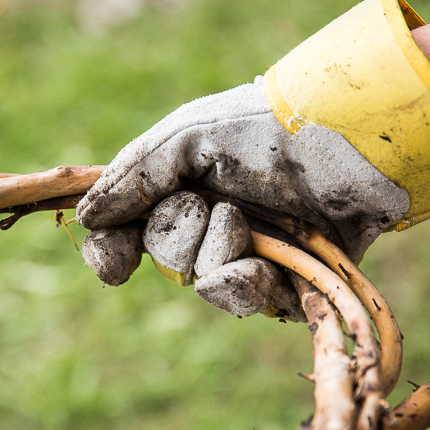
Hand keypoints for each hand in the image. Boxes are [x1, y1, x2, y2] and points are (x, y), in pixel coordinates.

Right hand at [76, 82, 407, 316]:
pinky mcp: (284, 280)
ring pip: (203, 286)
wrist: (344, 144)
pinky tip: (267, 259)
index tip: (114, 263)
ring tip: (246, 223)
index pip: (126, 234)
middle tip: (210, 203)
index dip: (112, 253)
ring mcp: (246, 254)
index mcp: (179, 188)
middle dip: (178, 234)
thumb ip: (134, 177)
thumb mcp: (186, 137)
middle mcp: (209, 224)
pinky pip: (245, 301)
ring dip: (216, 255)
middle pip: (165, 259)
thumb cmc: (263, 129)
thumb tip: (85, 217)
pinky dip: (249, 282)